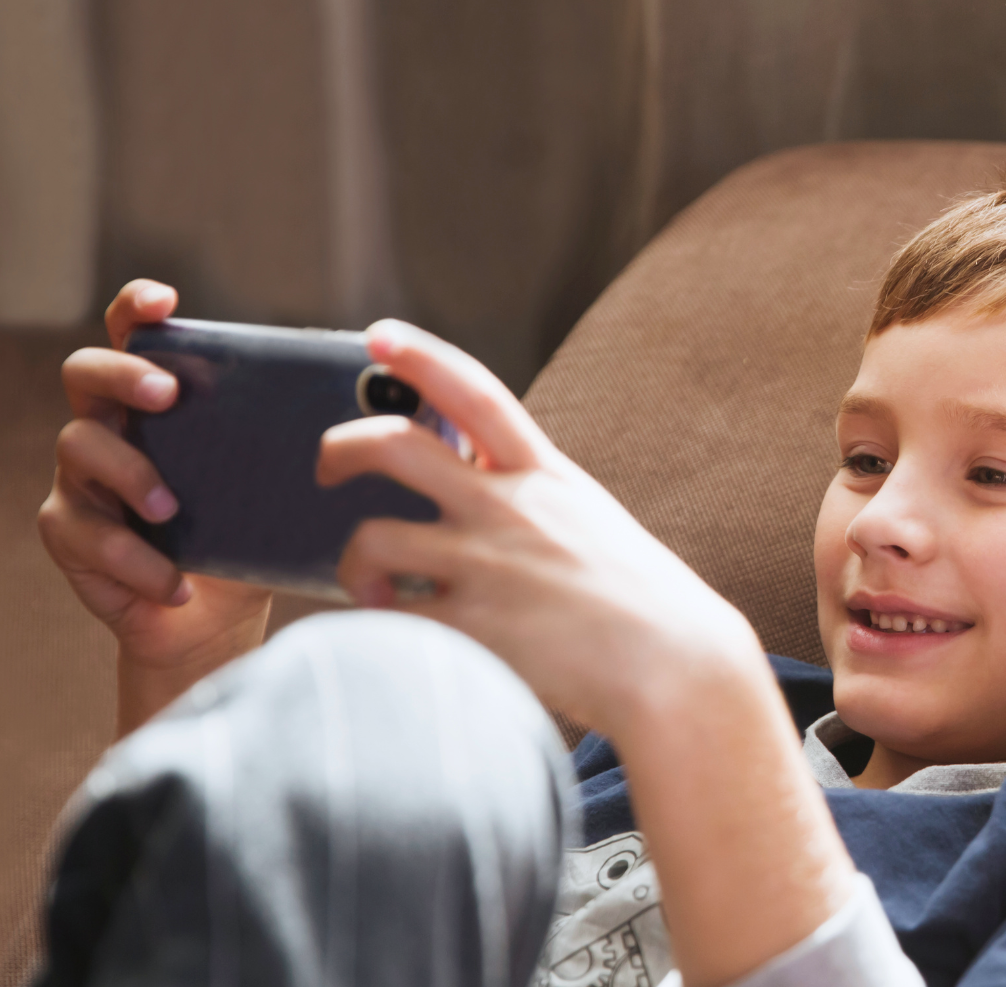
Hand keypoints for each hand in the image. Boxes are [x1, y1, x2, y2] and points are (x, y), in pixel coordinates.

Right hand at [37, 280, 270, 731]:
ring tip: (173, 507)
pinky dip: (135, 560)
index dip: (139, 307)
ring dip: (131, 473)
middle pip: (85, 370)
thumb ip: (312, 436)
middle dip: (124, 374)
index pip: (134, 331)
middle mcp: (112, 424)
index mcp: (158, 398)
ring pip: (77, 447)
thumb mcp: (281, 481)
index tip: (167, 301)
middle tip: (169, 395)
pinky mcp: (71, 535)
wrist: (215, 621)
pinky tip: (176, 583)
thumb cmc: (250, 533)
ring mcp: (84, 478)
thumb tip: (399, 399)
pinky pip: (84, 534)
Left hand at [321, 320, 763, 736]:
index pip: (475, 392)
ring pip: (372, 538)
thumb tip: (478, 483)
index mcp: (543, 475)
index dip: (420, 356)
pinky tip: (387, 639)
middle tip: (326, 468)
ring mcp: (488, 565)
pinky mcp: (475, 628)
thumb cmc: (640, 601)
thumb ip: (533, 496)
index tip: (376, 337)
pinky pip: (390, 620)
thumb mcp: (589, 519)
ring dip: (353, 565)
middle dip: (342, 448)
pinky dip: (373, 628)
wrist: (679, 668)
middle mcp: (509, 507)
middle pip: (396, 446)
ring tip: (369, 591)